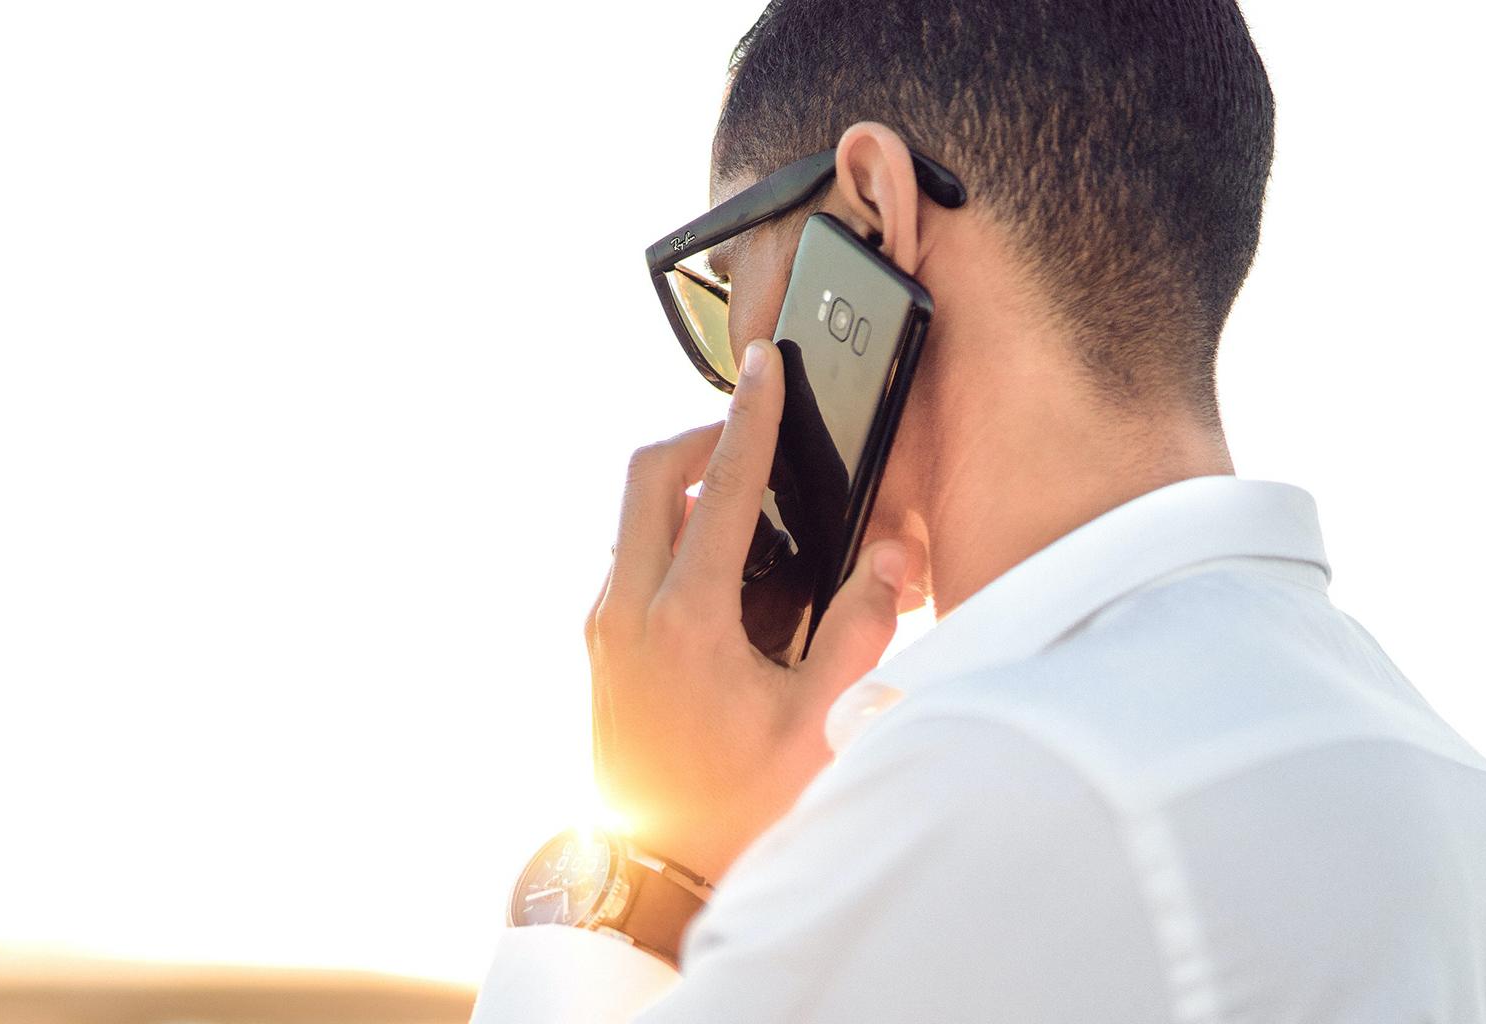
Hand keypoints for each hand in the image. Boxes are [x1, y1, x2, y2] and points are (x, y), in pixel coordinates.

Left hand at [585, 338, 908, 882]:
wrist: (655, 873)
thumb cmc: (735, 807)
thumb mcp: (819, 723)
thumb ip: (862, 628)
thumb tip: (888, 553)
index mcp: (684, 620)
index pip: (719, 488)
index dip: (750, 417)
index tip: (765, 367)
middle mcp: (626, 611)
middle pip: (646, 475)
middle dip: (699, 437)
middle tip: (752, 437)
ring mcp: (603, 628)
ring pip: (631, 514)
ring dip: (680, 487)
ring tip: (746, 503)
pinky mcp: (597, 647)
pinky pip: (628, 555)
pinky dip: (668, 532)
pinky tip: (721, 567)